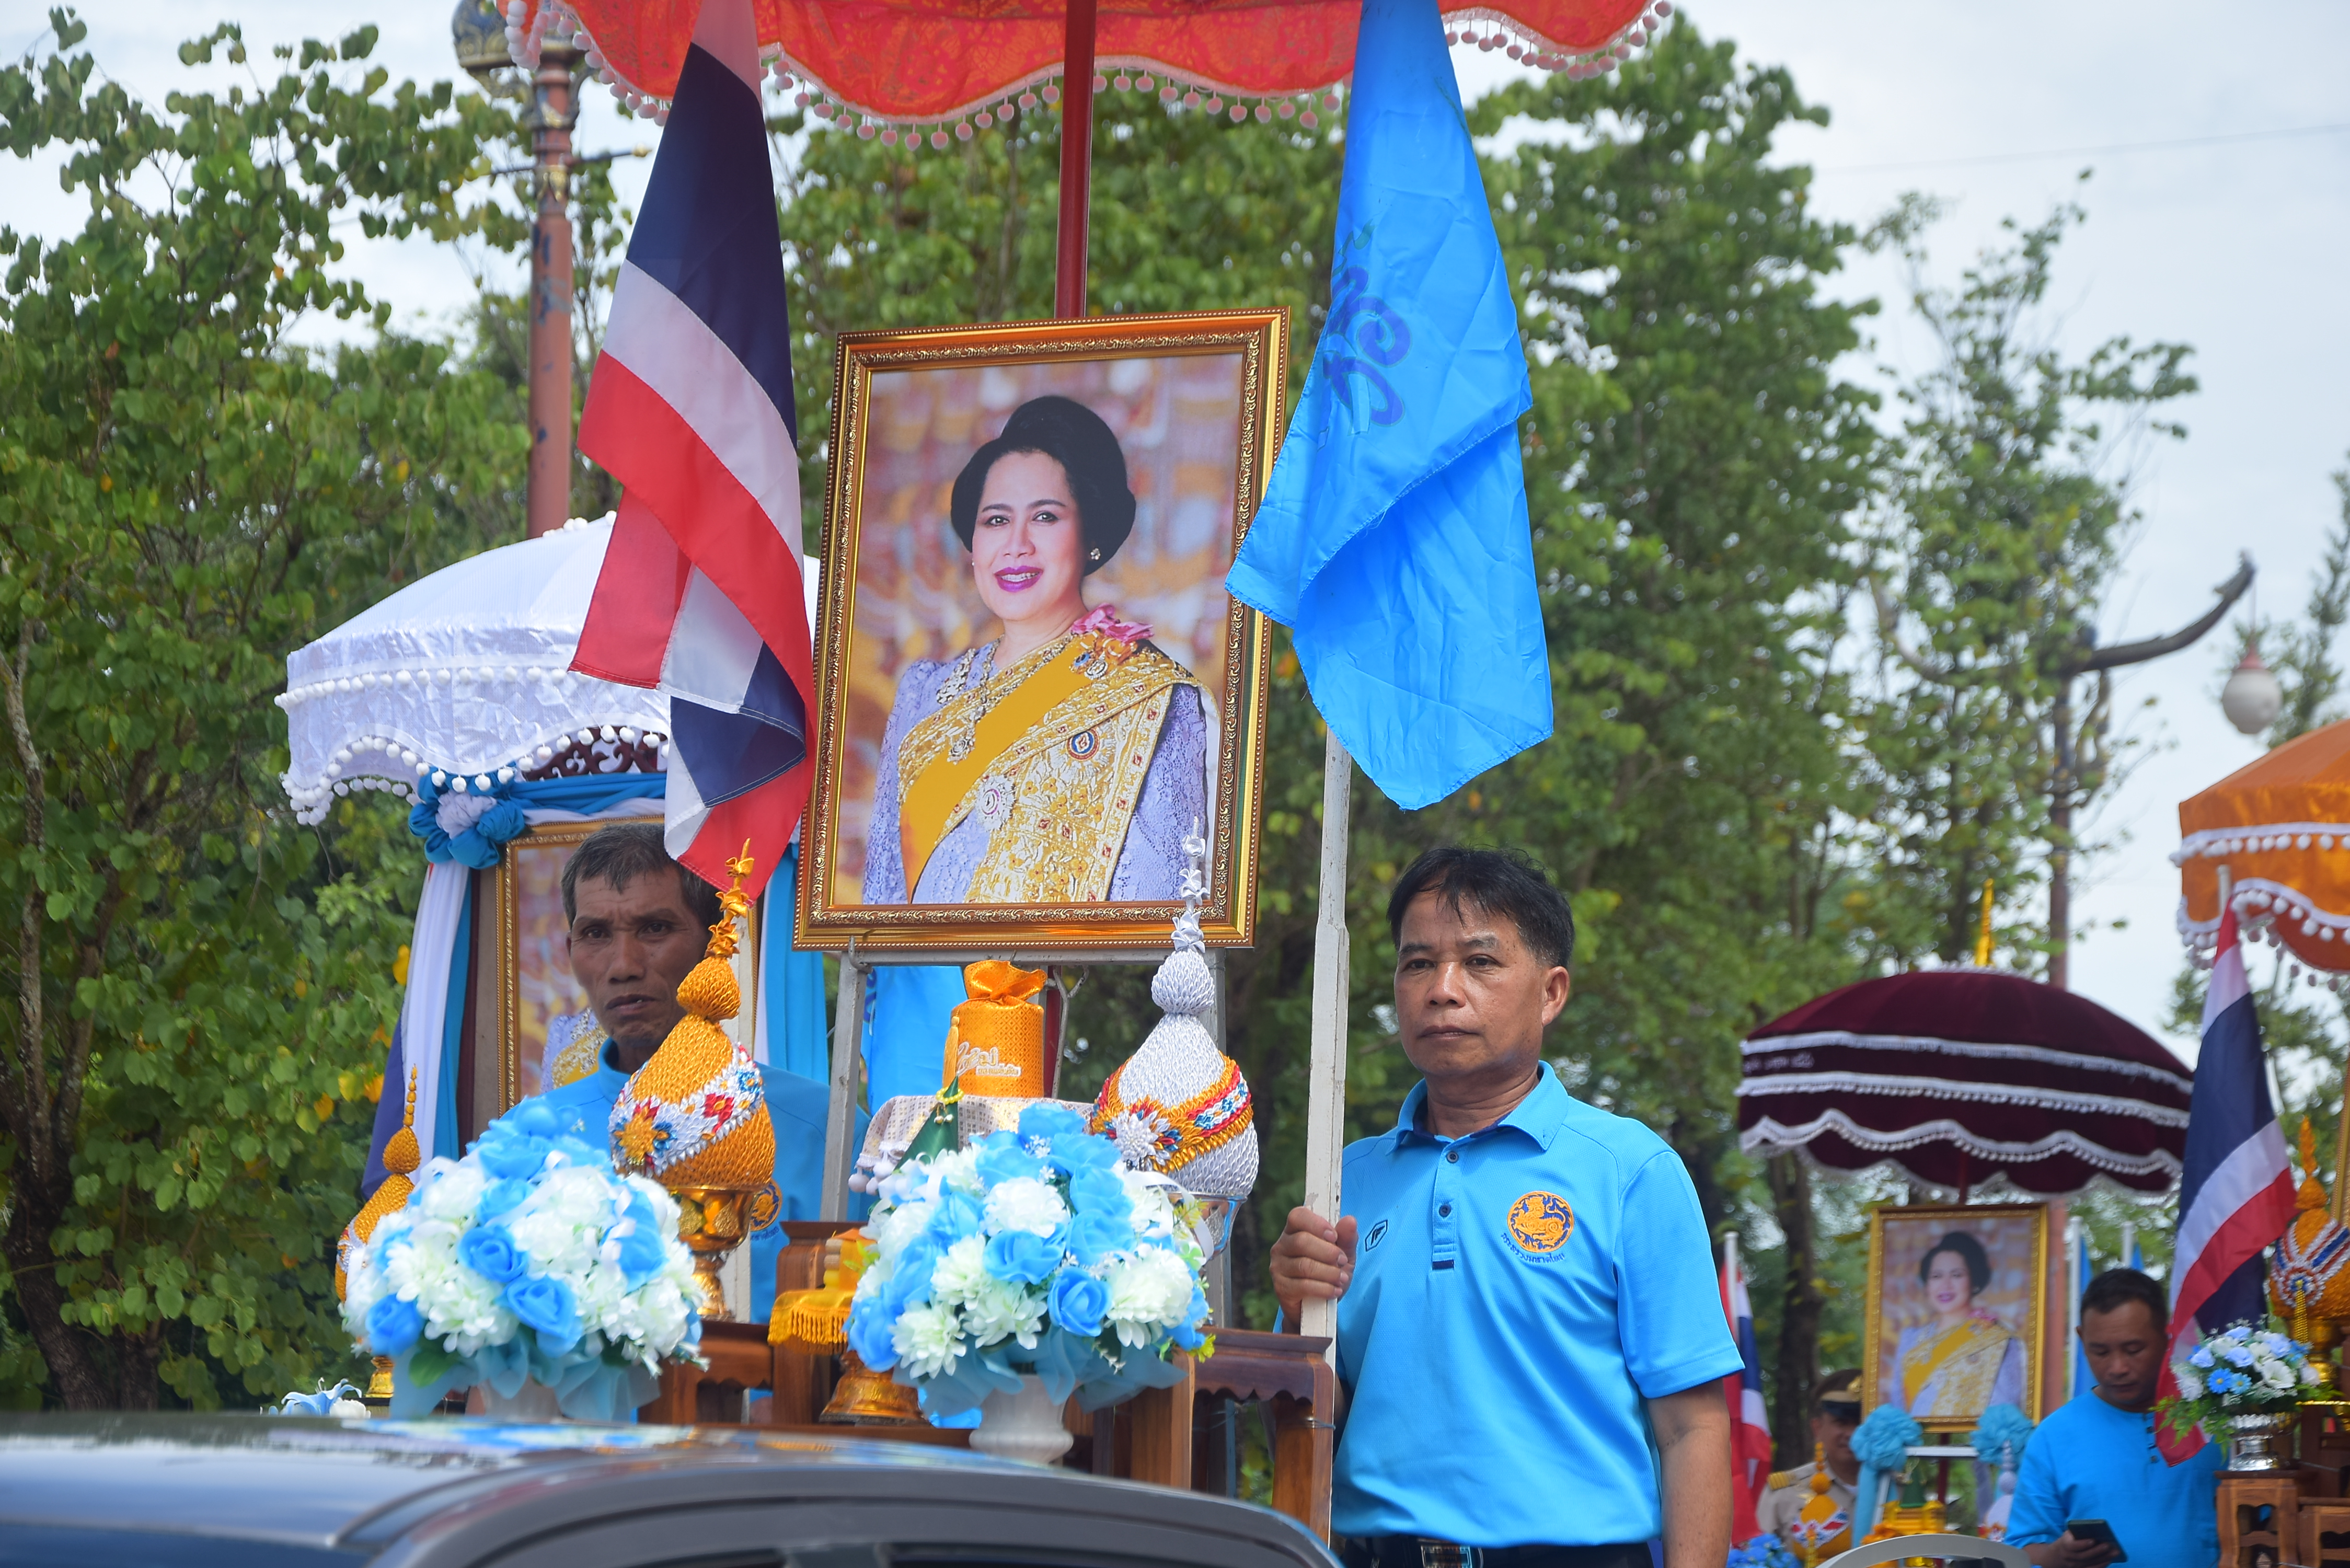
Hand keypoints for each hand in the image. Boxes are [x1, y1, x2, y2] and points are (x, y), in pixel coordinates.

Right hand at [1270, 1207, 1356, 1326]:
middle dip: (1328, 1252)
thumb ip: (1347, 1237)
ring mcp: (1278, 1267)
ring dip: (1329, 1273)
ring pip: (1304, 1265)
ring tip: (1341, 1279)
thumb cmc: (1329, 1272)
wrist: (1319, 1307)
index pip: (1298, 1216)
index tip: (1334, 1236)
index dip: (1316, 1224)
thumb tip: (1350, 1220)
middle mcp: (1282, 1246)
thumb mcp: (1344, 1254)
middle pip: (1302, 1241)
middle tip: (1343, 1261)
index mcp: (1294, 1230)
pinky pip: (1303, 1286)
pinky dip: (1323, 1288)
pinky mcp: (1281, 1287)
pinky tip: (1334, 1291)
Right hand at [2029, 1532, 2116, 1567]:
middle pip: (2085, 1556)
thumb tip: (2096, 1530)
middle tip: (2109, 1545)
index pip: (2073, 1546)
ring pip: (2091, 1563)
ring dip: (2104, 1558)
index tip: (2093, 1540)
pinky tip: (2110, 1559)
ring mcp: (2076, 1566)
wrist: (2059, 1555)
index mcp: (2065, 1545)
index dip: (2083, 1544)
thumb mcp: (2069, 1534)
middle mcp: (2070, 1557)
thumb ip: (2078, 1533)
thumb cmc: (2068, 1540)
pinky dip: (2102, 1565)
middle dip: (2098, 1550)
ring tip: (2115, 1551)